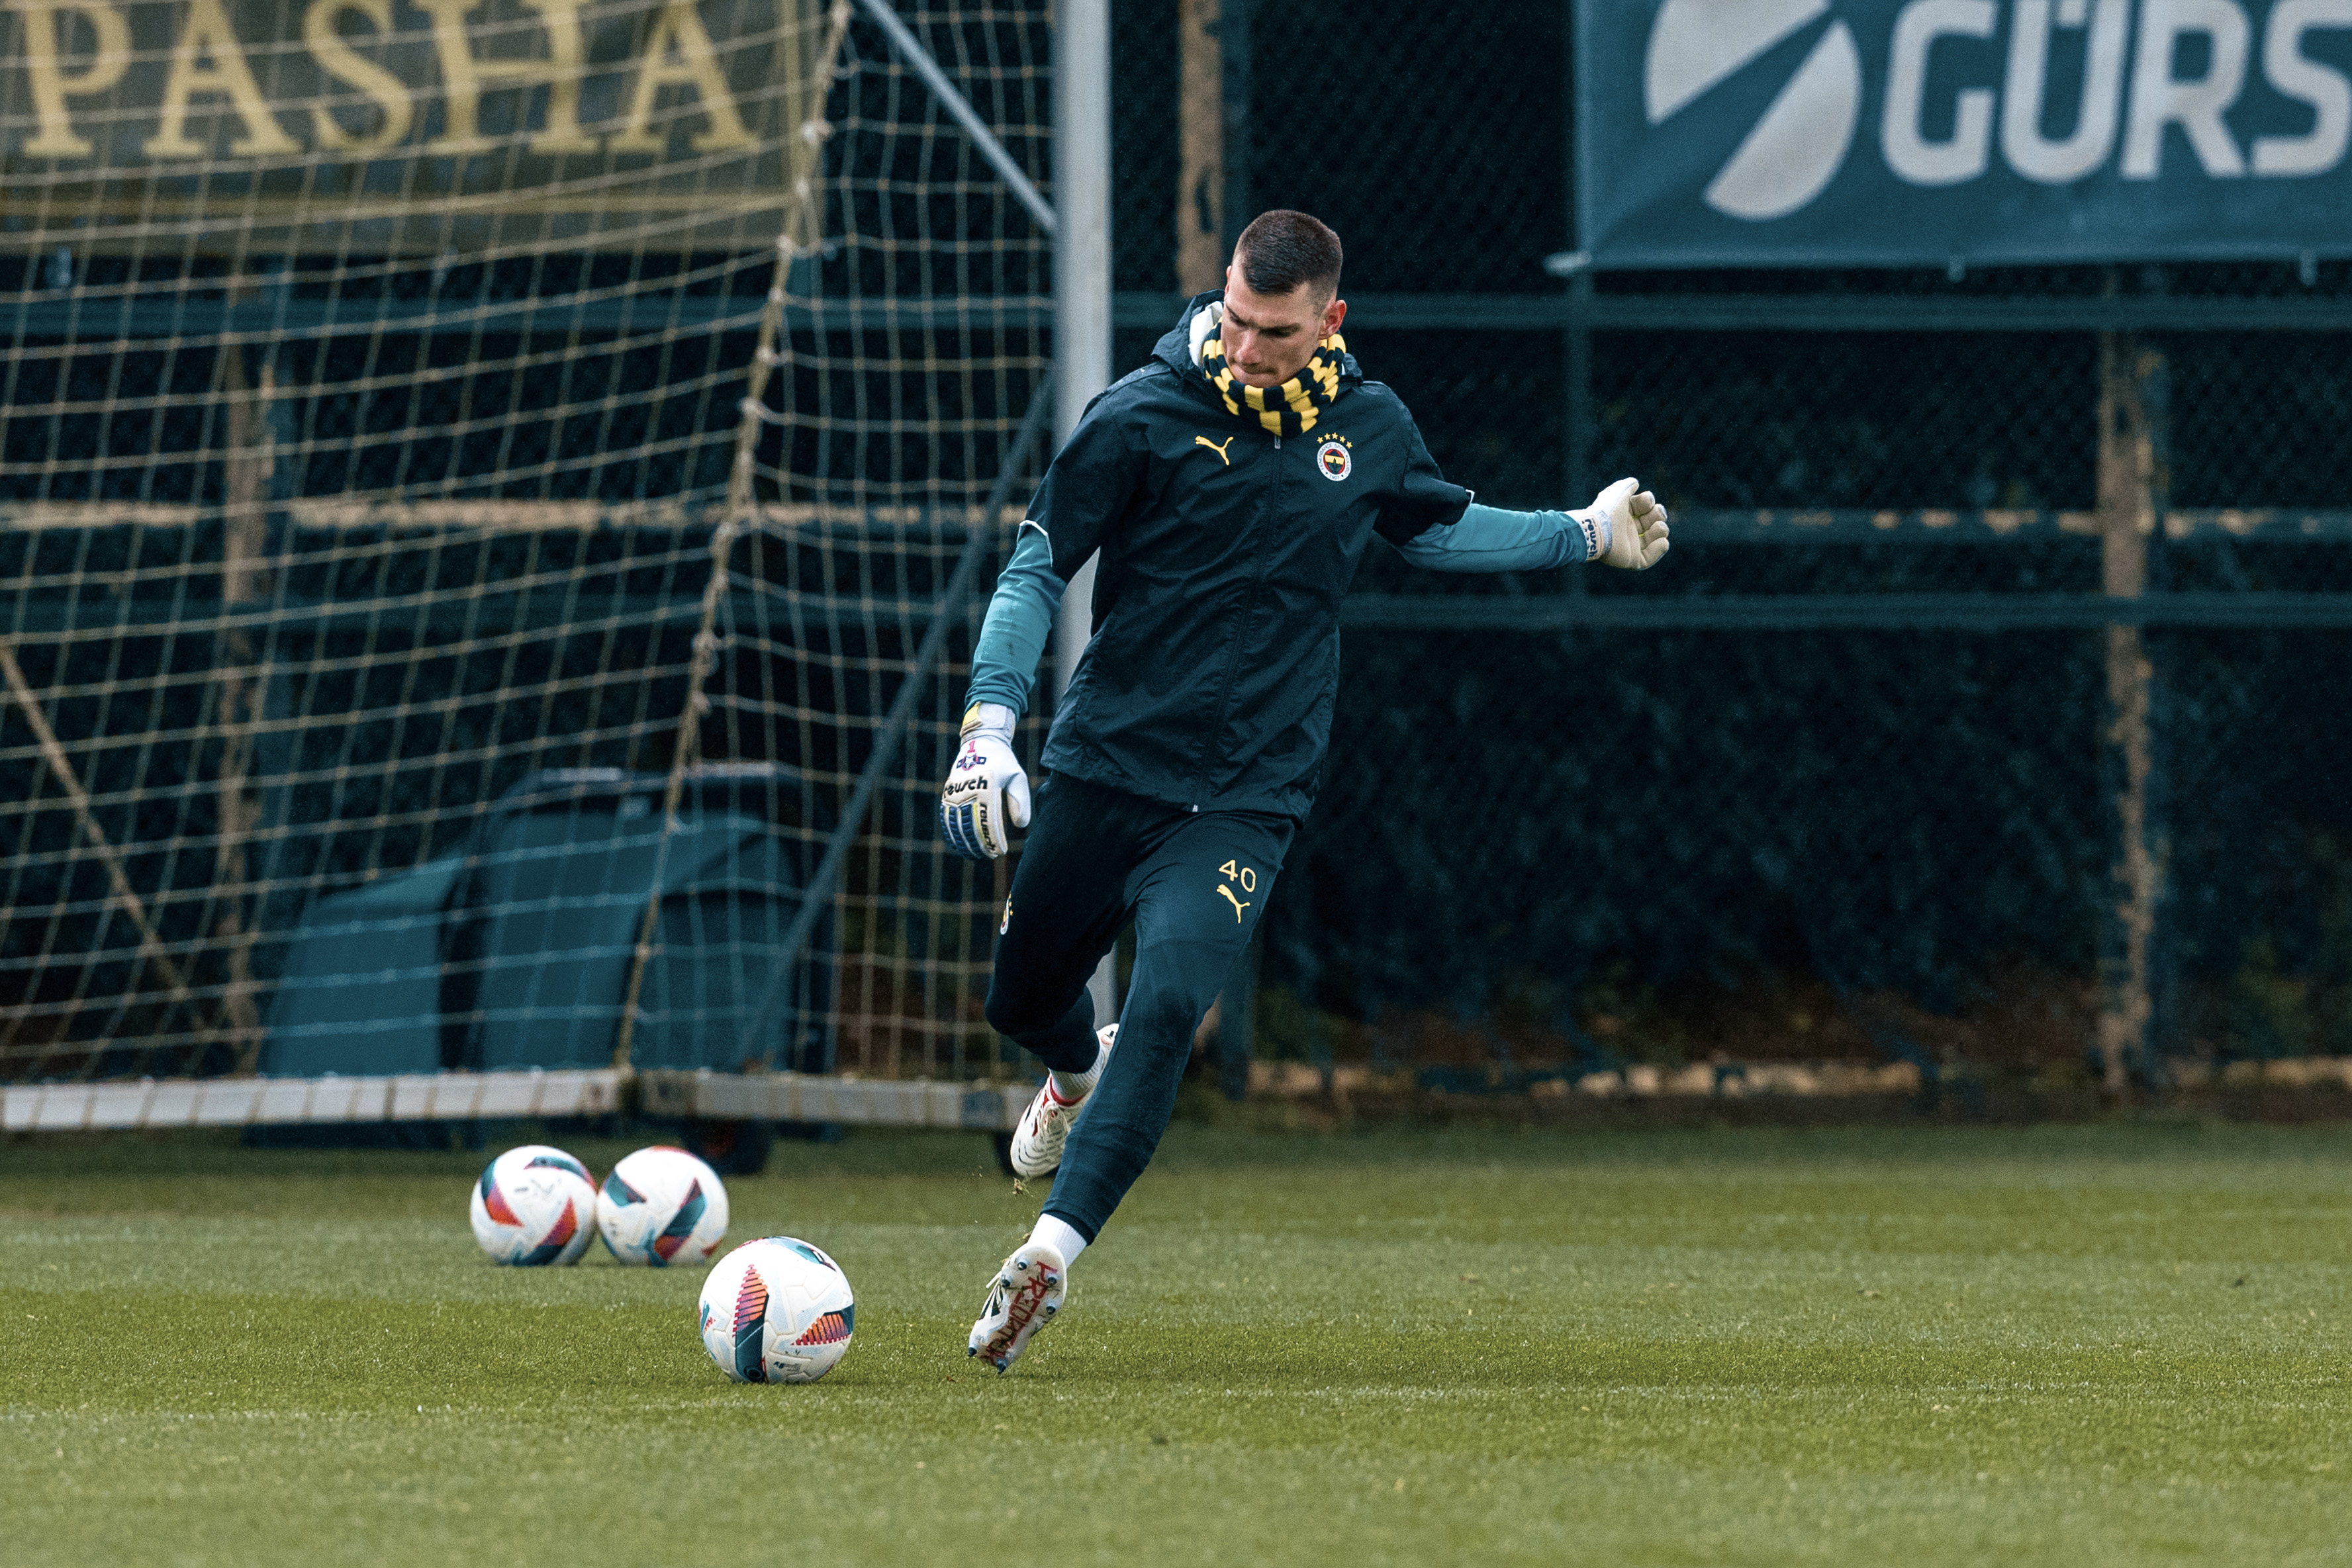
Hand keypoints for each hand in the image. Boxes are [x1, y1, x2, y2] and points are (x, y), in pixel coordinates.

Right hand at [939, 703, 1030, 859]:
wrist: (980, 742)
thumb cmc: (1003, 761)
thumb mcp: (1017, 777)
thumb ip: (1020, 800)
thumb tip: (1021, 825)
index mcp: (987, 785)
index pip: (989, 819)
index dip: (993, 838)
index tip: (1001, 851)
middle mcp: (968, 788)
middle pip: (971, 824)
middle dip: (980, 843)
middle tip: (990, 856)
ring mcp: (955, 790)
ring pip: (956, 822)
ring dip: (964, 841)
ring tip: (974, 855)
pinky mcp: (948, 791)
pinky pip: (946, 815)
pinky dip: (950, 831)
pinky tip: (957, 844)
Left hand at [1590, 477, 1669, 569]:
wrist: (1598, 531)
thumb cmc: (1608, 510)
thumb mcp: (1619, 491)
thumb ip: (1628, 485)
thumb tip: (1636, 483)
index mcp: (1623, 513)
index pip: (1642, 507)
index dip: (1648, 502)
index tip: (1648, 502)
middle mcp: (1626, 530)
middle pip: (1650, 522)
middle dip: (1658, 515)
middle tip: (1657, 514)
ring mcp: (1629, 545)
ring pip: (1652, 538)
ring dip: (1661, 530)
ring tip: (1659, 526)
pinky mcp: (1632, 560)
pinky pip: (1649, 558)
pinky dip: (1659, 549)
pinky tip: (1662, 541)